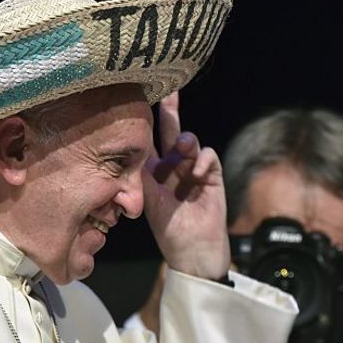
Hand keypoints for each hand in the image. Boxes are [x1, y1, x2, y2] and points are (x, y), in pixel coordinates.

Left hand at [142, 92, 230, 279]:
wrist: (195, 254)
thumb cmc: (169, 233)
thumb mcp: (147, 203)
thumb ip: (141, 177)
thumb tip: (130, 150)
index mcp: (152, 174)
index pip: (147, 142)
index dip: (145, 122)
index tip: (137, 100)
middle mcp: (173, 168)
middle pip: (170, 132)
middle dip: (170, 110)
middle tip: (170, 87)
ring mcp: (193, 172)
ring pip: (190, 142)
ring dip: (186, 141)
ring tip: (183, 147)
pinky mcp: (212, 178)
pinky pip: (208, 157)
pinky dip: (202, 159)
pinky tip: (196, 172)